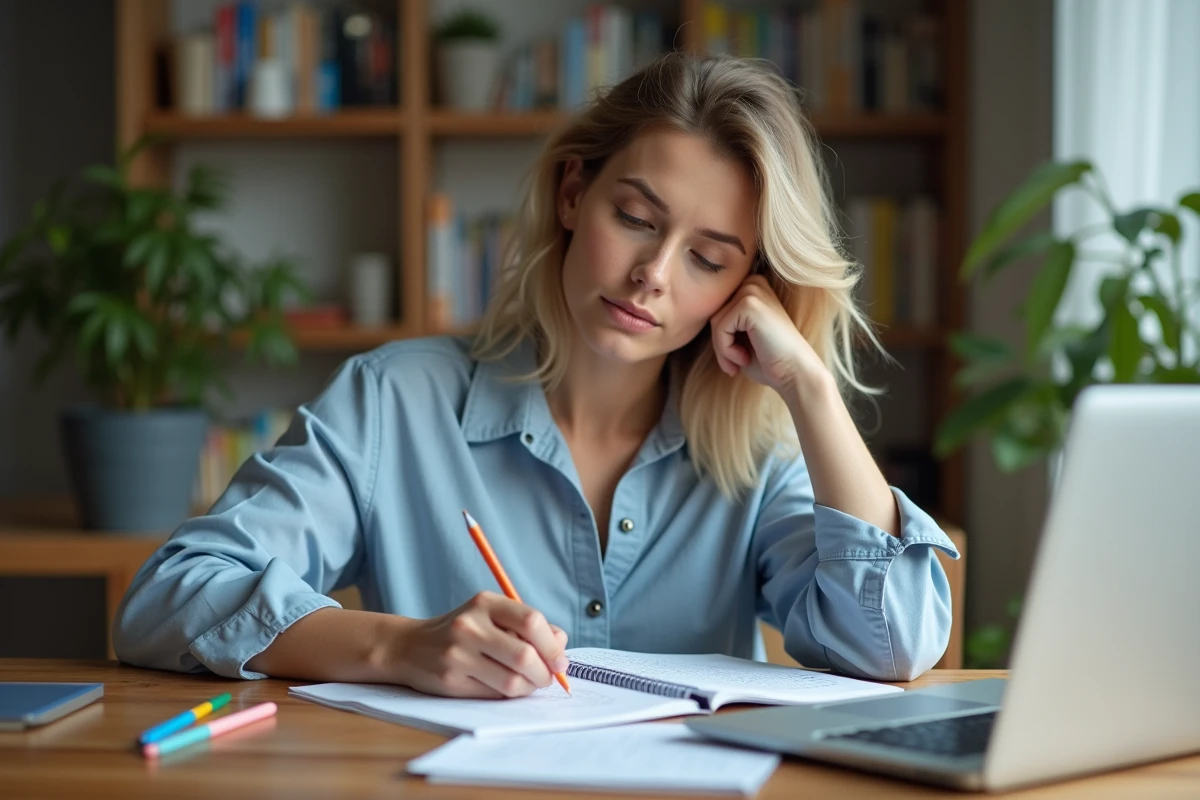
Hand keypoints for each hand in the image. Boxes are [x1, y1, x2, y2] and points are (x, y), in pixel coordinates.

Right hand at [395, 591, 568, 698]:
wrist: (410, 646)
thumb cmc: (463, 632)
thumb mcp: (491, 616)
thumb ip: (527, 626)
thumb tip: (561, 643)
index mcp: (485, 603)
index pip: (531, 621)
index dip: (553, 645)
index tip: (560, 660)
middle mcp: (470, 626)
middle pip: (525, 656)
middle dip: (544, 673)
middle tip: (548, 678)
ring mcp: (458, 654)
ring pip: (512, 682)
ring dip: (529, 687)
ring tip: (528, 683)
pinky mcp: (451, 681)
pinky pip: (494, 695)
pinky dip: (508, 695)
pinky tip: (505, 687)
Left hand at [709, 275, 826, 394]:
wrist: (795, 374)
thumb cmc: (769, 361)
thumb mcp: (740, 337)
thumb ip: (724, 324)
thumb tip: (694, 315)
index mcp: (753, 287)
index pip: (718, 310)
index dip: (721, 338)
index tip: (735, 358)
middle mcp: (754, 283)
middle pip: (714, 313)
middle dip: (720, 344)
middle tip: (735, 364)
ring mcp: (753, 291)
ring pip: (715, 321)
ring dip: (722, 349)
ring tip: (740, 362)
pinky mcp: (750, 304)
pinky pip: (720, 327)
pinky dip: (726, 349)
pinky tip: (744, 358)